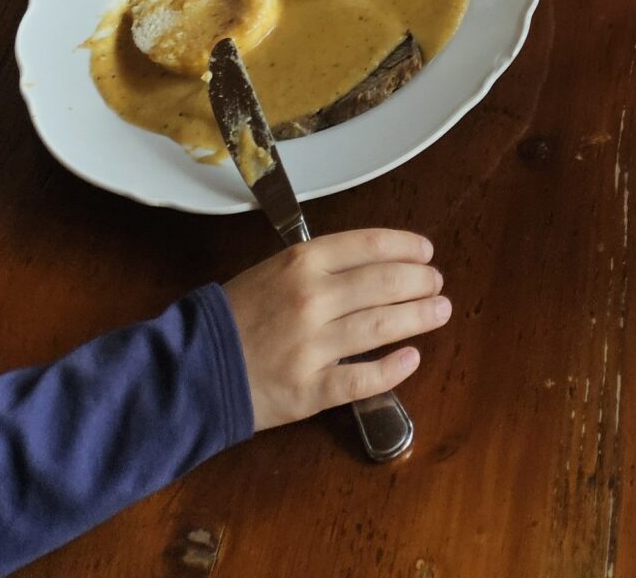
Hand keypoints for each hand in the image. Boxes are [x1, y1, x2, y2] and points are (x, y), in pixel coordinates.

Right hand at [225, 229, 449, 430]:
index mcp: (302, 262)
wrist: (194, 367)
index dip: (405, 246)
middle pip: (383, 283)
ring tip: (440, 310)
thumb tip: (372, 263)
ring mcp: (312, 345)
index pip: (368, 245)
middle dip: (419, 280)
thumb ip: (319, 266)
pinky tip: (412, 359)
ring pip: (380, 325)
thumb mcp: (272, 270)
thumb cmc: (235, 315)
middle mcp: (312, 298)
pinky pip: (360, 379)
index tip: (426, 252)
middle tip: (437, 283)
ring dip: (418, 316)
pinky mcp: (309, 390)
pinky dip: (392, 369)